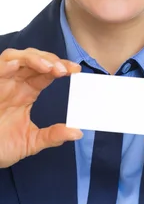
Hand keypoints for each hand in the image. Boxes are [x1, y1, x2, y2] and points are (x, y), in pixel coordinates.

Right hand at [0, 48, 82, 167]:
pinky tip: (23, 66)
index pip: (47, 73)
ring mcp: (1, 82)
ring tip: (50, 67)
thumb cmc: (0, 147)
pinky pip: (0, 66)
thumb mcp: (31, 142)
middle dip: (52, 60)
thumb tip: (77, 133)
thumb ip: (53, 135)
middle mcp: (14, 83)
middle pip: (35, 59)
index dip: (62, 67)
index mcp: (26, 92)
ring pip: (17, 56)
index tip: (76, 70)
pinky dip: (11, 62)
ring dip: (35, 58)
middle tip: (66, 69)